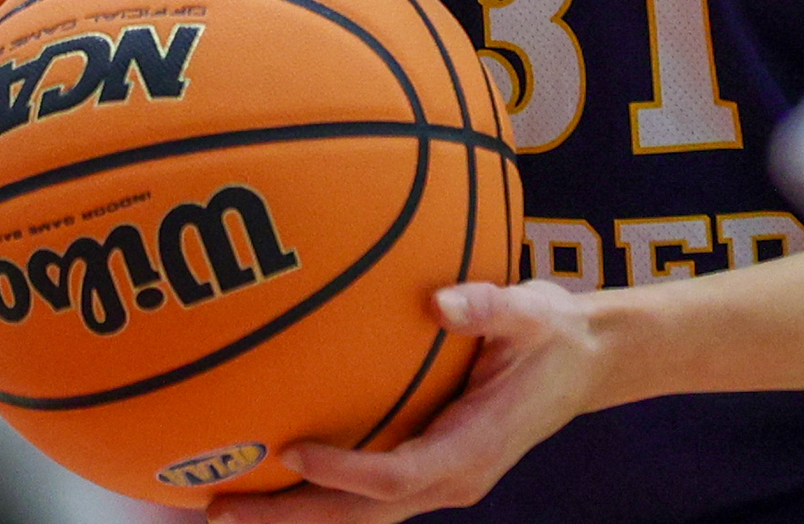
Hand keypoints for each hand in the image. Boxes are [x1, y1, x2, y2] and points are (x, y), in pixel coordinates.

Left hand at [208, 283, 604, 523]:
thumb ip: (490, 307)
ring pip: (355, 517)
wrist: (585, 363)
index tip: (291, 452)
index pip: (395, 477)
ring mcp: (436, 482)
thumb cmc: (552, 334)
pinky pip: (363, 496)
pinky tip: (268, 476)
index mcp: (471, 451)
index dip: (343, 474)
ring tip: (220, 507)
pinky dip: (314, 494)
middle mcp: (449, 480)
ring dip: (291, 517)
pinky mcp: (425, 470)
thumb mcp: (533, 312)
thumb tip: (441, 300)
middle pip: (359, 518)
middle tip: (218, 509)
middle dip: (290, 519)